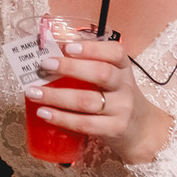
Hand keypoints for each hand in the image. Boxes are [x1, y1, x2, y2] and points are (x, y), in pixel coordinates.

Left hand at [24, 37, 173, 163]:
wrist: (142, 130)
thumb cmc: (117, 97)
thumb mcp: (112, 77)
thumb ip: (88, 64)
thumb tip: (52, 48)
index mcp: (123, 67)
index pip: (114, 52)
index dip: (91, 48)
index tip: (67, 46)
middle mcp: (125, 86)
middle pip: (100, 73)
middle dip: (70, 67)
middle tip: (44, 65)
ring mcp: (122, 109)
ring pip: (87, 100)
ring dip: (56, 96)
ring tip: (34, 92)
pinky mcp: (115, 129)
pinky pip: (84, 123)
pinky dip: (61, 118)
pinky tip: (44, 113)